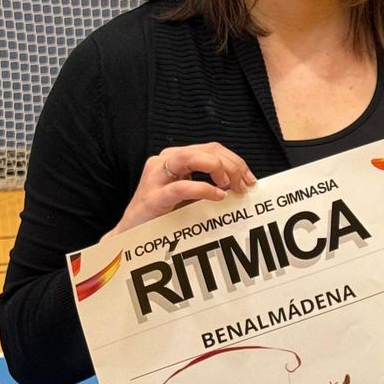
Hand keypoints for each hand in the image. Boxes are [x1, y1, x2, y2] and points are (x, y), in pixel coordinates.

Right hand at [104, 143, 256, 238]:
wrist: (132, 235)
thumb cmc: (165, 213)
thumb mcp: (192, 194)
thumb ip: (212, 184)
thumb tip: (242, 183)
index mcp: (175, 158)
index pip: (212, 148)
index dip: (235, 161)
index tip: (250, 179)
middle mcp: (164, 161)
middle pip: (206, 150)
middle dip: (231, 165)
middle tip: (244, 185)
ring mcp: (155, 178)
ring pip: (191, 157)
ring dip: (217, 168)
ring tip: (229, 186)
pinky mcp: (152, 198)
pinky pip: (182, 187)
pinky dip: (203, 189)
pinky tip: (218, 196)